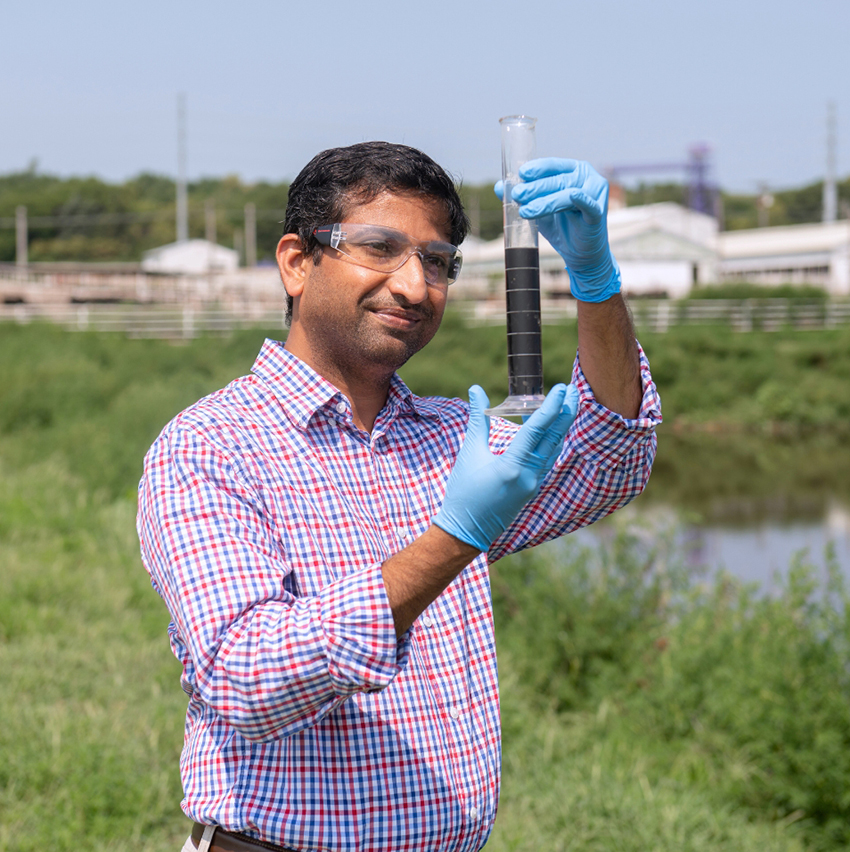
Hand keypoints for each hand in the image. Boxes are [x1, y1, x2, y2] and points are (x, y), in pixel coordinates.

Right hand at [433, 383, 578, 550]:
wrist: (465, 530)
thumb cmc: (463, 492)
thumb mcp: (469, 453)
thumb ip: (477, 419)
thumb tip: (476, 390)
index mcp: (513, 466)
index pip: (537, 430)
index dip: (551, 407)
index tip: (560, 389)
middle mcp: (529, 476)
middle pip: (554, 439)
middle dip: (565, 413)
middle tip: (573, 391)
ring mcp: (534, 484)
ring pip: (553, 450)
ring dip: (561, 427)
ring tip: (567, 406)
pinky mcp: (532, 489)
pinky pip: (547, 460)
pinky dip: (551, 442)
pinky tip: (550, 432)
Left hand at [496, 158, 620, 302]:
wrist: (580, 254)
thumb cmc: (561, 227)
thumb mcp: (538, 209)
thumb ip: (522, 197)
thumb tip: (499, 186)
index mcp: (574, 171)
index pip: (553, 166)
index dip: (537, 169)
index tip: (521, 174)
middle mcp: (587, 178)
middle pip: (558, 180)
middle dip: (536, 188)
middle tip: (517, 194)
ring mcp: (595, 194)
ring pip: (568, 192)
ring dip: (545, 201)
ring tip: (525, 211)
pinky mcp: (598, 213)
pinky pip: (589, 205)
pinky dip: (581, 200)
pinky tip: (573, 196)